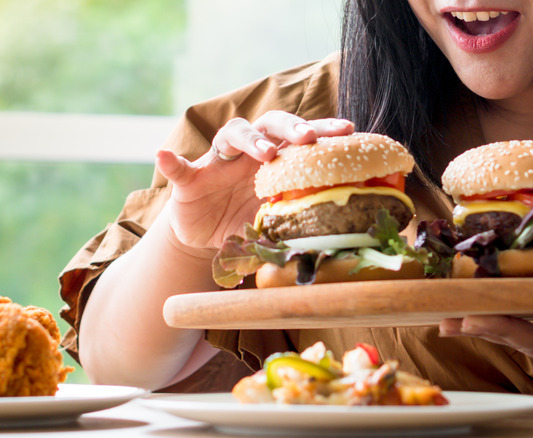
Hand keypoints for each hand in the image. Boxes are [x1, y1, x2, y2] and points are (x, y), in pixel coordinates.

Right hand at [156, 111, 354, 251]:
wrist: (207, 236)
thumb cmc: (246, 221)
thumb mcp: (275, 221)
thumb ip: (298, 219)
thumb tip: (339, 232)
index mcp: (275, 160)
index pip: (300, 136)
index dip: (323, 129)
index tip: (348, 130)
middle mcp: (250, 152)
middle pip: (271, 124)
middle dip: (291, 127)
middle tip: (308, 138)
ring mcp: (218, 161)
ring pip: (233, 134)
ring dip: (250, 139)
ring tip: (265, 153)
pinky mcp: (189, 178)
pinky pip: (179, 167)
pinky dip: (171, 161)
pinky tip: (163, 157)